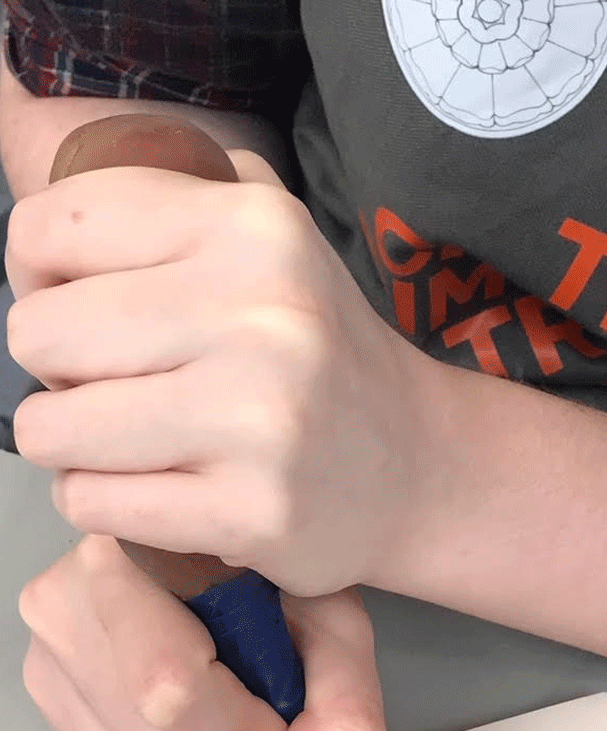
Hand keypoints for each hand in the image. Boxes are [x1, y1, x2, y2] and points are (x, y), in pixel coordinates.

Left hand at [5, 152, 428, 595]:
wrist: (422, 471)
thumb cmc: (324, 359)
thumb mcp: (281, 242)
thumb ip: (185, 195)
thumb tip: (55, 211)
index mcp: (253, 231)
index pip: (47, 231)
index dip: (37, 278)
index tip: (83, 311)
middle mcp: (259, 317)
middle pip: (38, 335)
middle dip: (57, 370)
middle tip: (116, 388)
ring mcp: (256, 422)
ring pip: (51, 428)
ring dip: (71, 444)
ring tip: (131, 442)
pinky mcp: (250, 513)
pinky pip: (92, 503)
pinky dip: (101, 502)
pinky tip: (154, 489)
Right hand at [19, 536, 385, 730]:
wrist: (236, 558)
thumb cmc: (285, 581)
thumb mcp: (338, 628)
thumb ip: (340, 712)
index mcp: (132, 557)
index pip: (174, 691)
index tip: (290, 710)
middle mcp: (65, 603)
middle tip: (280, 728)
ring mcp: (48, 654)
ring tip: (249, 722)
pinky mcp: (50, 696)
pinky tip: (209, 729)